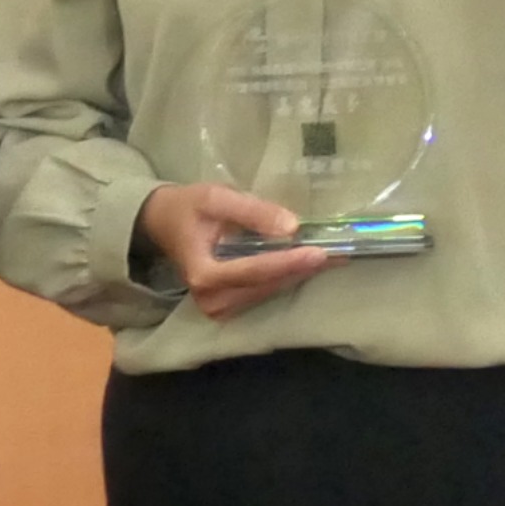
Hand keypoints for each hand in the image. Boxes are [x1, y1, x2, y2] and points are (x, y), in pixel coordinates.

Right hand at [139, 179, 332, 320]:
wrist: (163, 223)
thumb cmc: (188, 207)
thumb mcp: (215, 197)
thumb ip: (252, 211)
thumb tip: (292, 227)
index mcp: (202, 273)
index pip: (253, 271)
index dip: (287, 262)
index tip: (319, 252)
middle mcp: (211, 299)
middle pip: (266, 285)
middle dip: (301, 268)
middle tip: (340, 252)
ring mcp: (219, 308)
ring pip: (270, 291)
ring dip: (299, 273)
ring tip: (332, 256)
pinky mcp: (228, 308)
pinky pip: (265, 293)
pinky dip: (287, 276)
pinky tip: (308, 262)